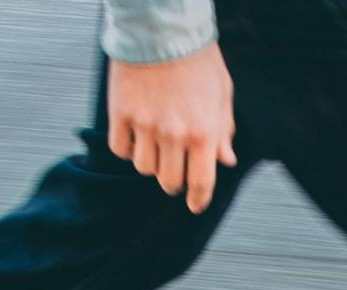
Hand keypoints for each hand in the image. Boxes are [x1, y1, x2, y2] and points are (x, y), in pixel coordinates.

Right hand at [107, 44, 238, 214]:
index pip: (201, 183)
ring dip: (151, 162)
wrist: (162, 28)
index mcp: (203, 133)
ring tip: (156, 143)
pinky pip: (121, 149)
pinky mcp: (121, 114)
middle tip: (174, 171)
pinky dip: (128, 148)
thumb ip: (223, 130)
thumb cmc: (197, 60)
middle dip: (174, 181)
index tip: (195, 205)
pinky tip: (136, 134)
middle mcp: (174, 135)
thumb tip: (225, 160)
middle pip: (169, 182)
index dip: (198, 200)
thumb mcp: (221, 94)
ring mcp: (145, 125)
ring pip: (144, 168)